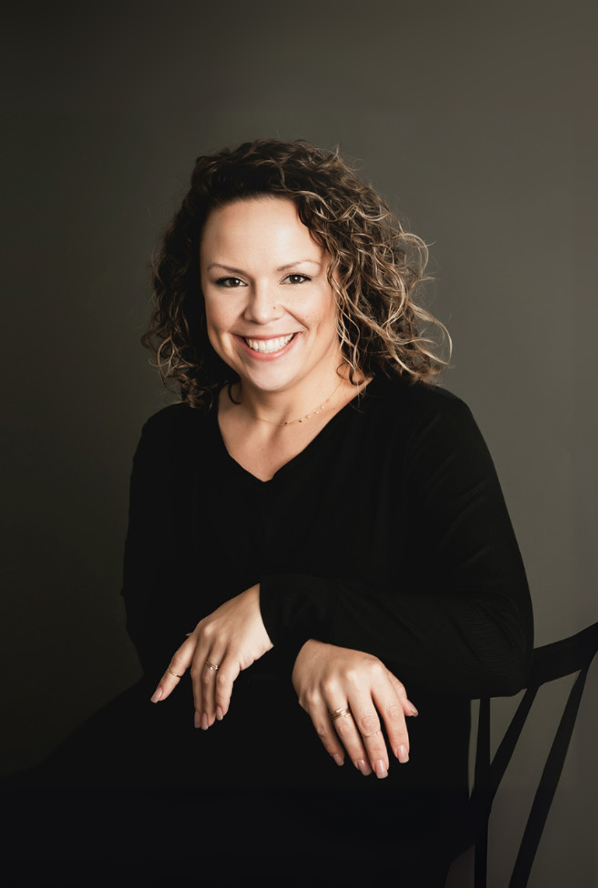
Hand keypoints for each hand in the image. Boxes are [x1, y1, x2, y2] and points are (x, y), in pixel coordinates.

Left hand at [150, 584, 272, 727]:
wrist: (270, 602)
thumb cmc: (251, 611)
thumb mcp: (222, 620)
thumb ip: (211, 638)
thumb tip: (204, 656)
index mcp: (201, 630)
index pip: (178, 660)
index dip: (167, 680)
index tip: (158, 696)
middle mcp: (206, 638)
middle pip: (195, 677)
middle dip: (196, 702)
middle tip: (198, 720)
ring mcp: (219, 644)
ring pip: (207, 682)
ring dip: (208, 705)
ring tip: (210, 720)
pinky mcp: (235, 652)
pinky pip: (223, 681)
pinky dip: (221, 699)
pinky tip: (222, 710)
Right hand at [292, 639, 417, 778]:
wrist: (312, 655)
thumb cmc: (349, 664)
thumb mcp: (376, 668)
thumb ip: (395, 690)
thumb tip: (411, 713)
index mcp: (372, 671)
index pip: (390, 709)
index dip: (398, 735)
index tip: (402, 754)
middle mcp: (351, 679)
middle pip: (368, 723)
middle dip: (377, 751)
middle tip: (382, 770)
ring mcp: (329, 689)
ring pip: (345, 729)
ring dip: (357, 753)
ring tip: (365, 767)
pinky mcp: (311, 699)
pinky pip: (324, 729)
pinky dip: (333, 747)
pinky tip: (342, 758)